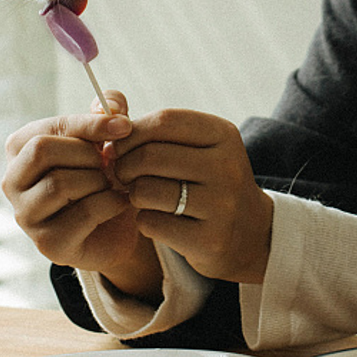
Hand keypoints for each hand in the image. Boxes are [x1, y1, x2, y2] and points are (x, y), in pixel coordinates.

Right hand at [2, 92, 162, 299]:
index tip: (125, 125)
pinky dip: (110, 203)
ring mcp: (25, 215)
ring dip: (98, 181)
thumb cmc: (102, 174)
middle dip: (86, 155)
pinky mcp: (48, 243)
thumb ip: (108, 109)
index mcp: (20, 148)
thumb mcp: (106, 135)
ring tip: (110, 184)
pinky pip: (83, 212)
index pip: (50, 127)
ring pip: (59, 183)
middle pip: (42, 150)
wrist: (116, 226)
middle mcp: (12, 181)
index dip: (90, 124)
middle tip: (108, 164)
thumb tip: (114, 106)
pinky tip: (118, 202)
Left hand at [111, 109, 273, 284]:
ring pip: (146, 190)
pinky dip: (143, 220)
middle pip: (150, 156)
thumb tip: (106, 117)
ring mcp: (221, 205)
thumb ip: (156, 128)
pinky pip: (151, 222)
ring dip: (132, 193)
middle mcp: (227, 166)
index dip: (131, 132)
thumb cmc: (208, 181)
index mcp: (223, 135)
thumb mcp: (199, 145)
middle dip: (124, 165)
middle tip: (122, 173)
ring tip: (140, 195)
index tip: (119, 145)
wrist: (250, 233)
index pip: (164, 121)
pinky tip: (156, 218)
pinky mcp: (209, 239)